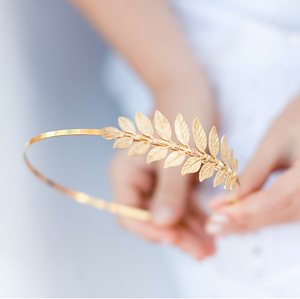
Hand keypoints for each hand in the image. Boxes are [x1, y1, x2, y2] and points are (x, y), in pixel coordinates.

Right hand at [110, 87, 216, 258]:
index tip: (175, 239)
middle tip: (203, 253)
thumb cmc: (181, 116)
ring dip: (188, 232)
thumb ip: (170, 189)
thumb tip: (162, 224)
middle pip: (150, 220)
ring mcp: (154, 183)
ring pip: (168, 217)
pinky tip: (208, 228)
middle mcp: (136, 181)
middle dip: (176, 237)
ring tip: (210, 248)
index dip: (149, 231)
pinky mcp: (171, 182)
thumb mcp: (177, 154)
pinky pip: (180, 206)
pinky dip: (193, 217)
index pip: (128, 213)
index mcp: (125, 173)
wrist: (190, 94)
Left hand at [205, 96, 299, 235]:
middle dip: (243, 221)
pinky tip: (238, 221)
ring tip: (220, 227)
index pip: (278, 198)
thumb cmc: (297, 120)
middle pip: (278, 212)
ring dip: (248, 223)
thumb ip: (253, 174)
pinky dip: (259, 217)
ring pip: (280, 216)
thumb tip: (227, 199)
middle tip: (212, 226)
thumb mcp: (273, 144)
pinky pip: (284, 212)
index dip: (246, 208)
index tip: (218, 212)